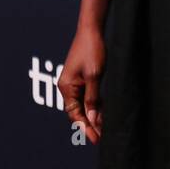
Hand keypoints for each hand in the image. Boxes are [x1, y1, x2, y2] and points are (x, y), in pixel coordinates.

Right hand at [58, 25, 104, 143]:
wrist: (92, 30)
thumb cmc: (92, 50)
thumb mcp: (94, 75)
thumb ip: (93, 98)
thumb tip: (93, 118)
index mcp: (66, 87)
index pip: (75, 114)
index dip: (85, 127)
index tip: (95, 138)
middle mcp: (67, 87)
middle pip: (77, 112)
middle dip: (88, 125)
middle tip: (101, 137)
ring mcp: (74, 83)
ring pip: (82, 105)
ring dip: (92, 116)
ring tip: (103, 129)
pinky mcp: (82, 78)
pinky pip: (86, 97)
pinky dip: (94, 105)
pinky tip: (102, 113)